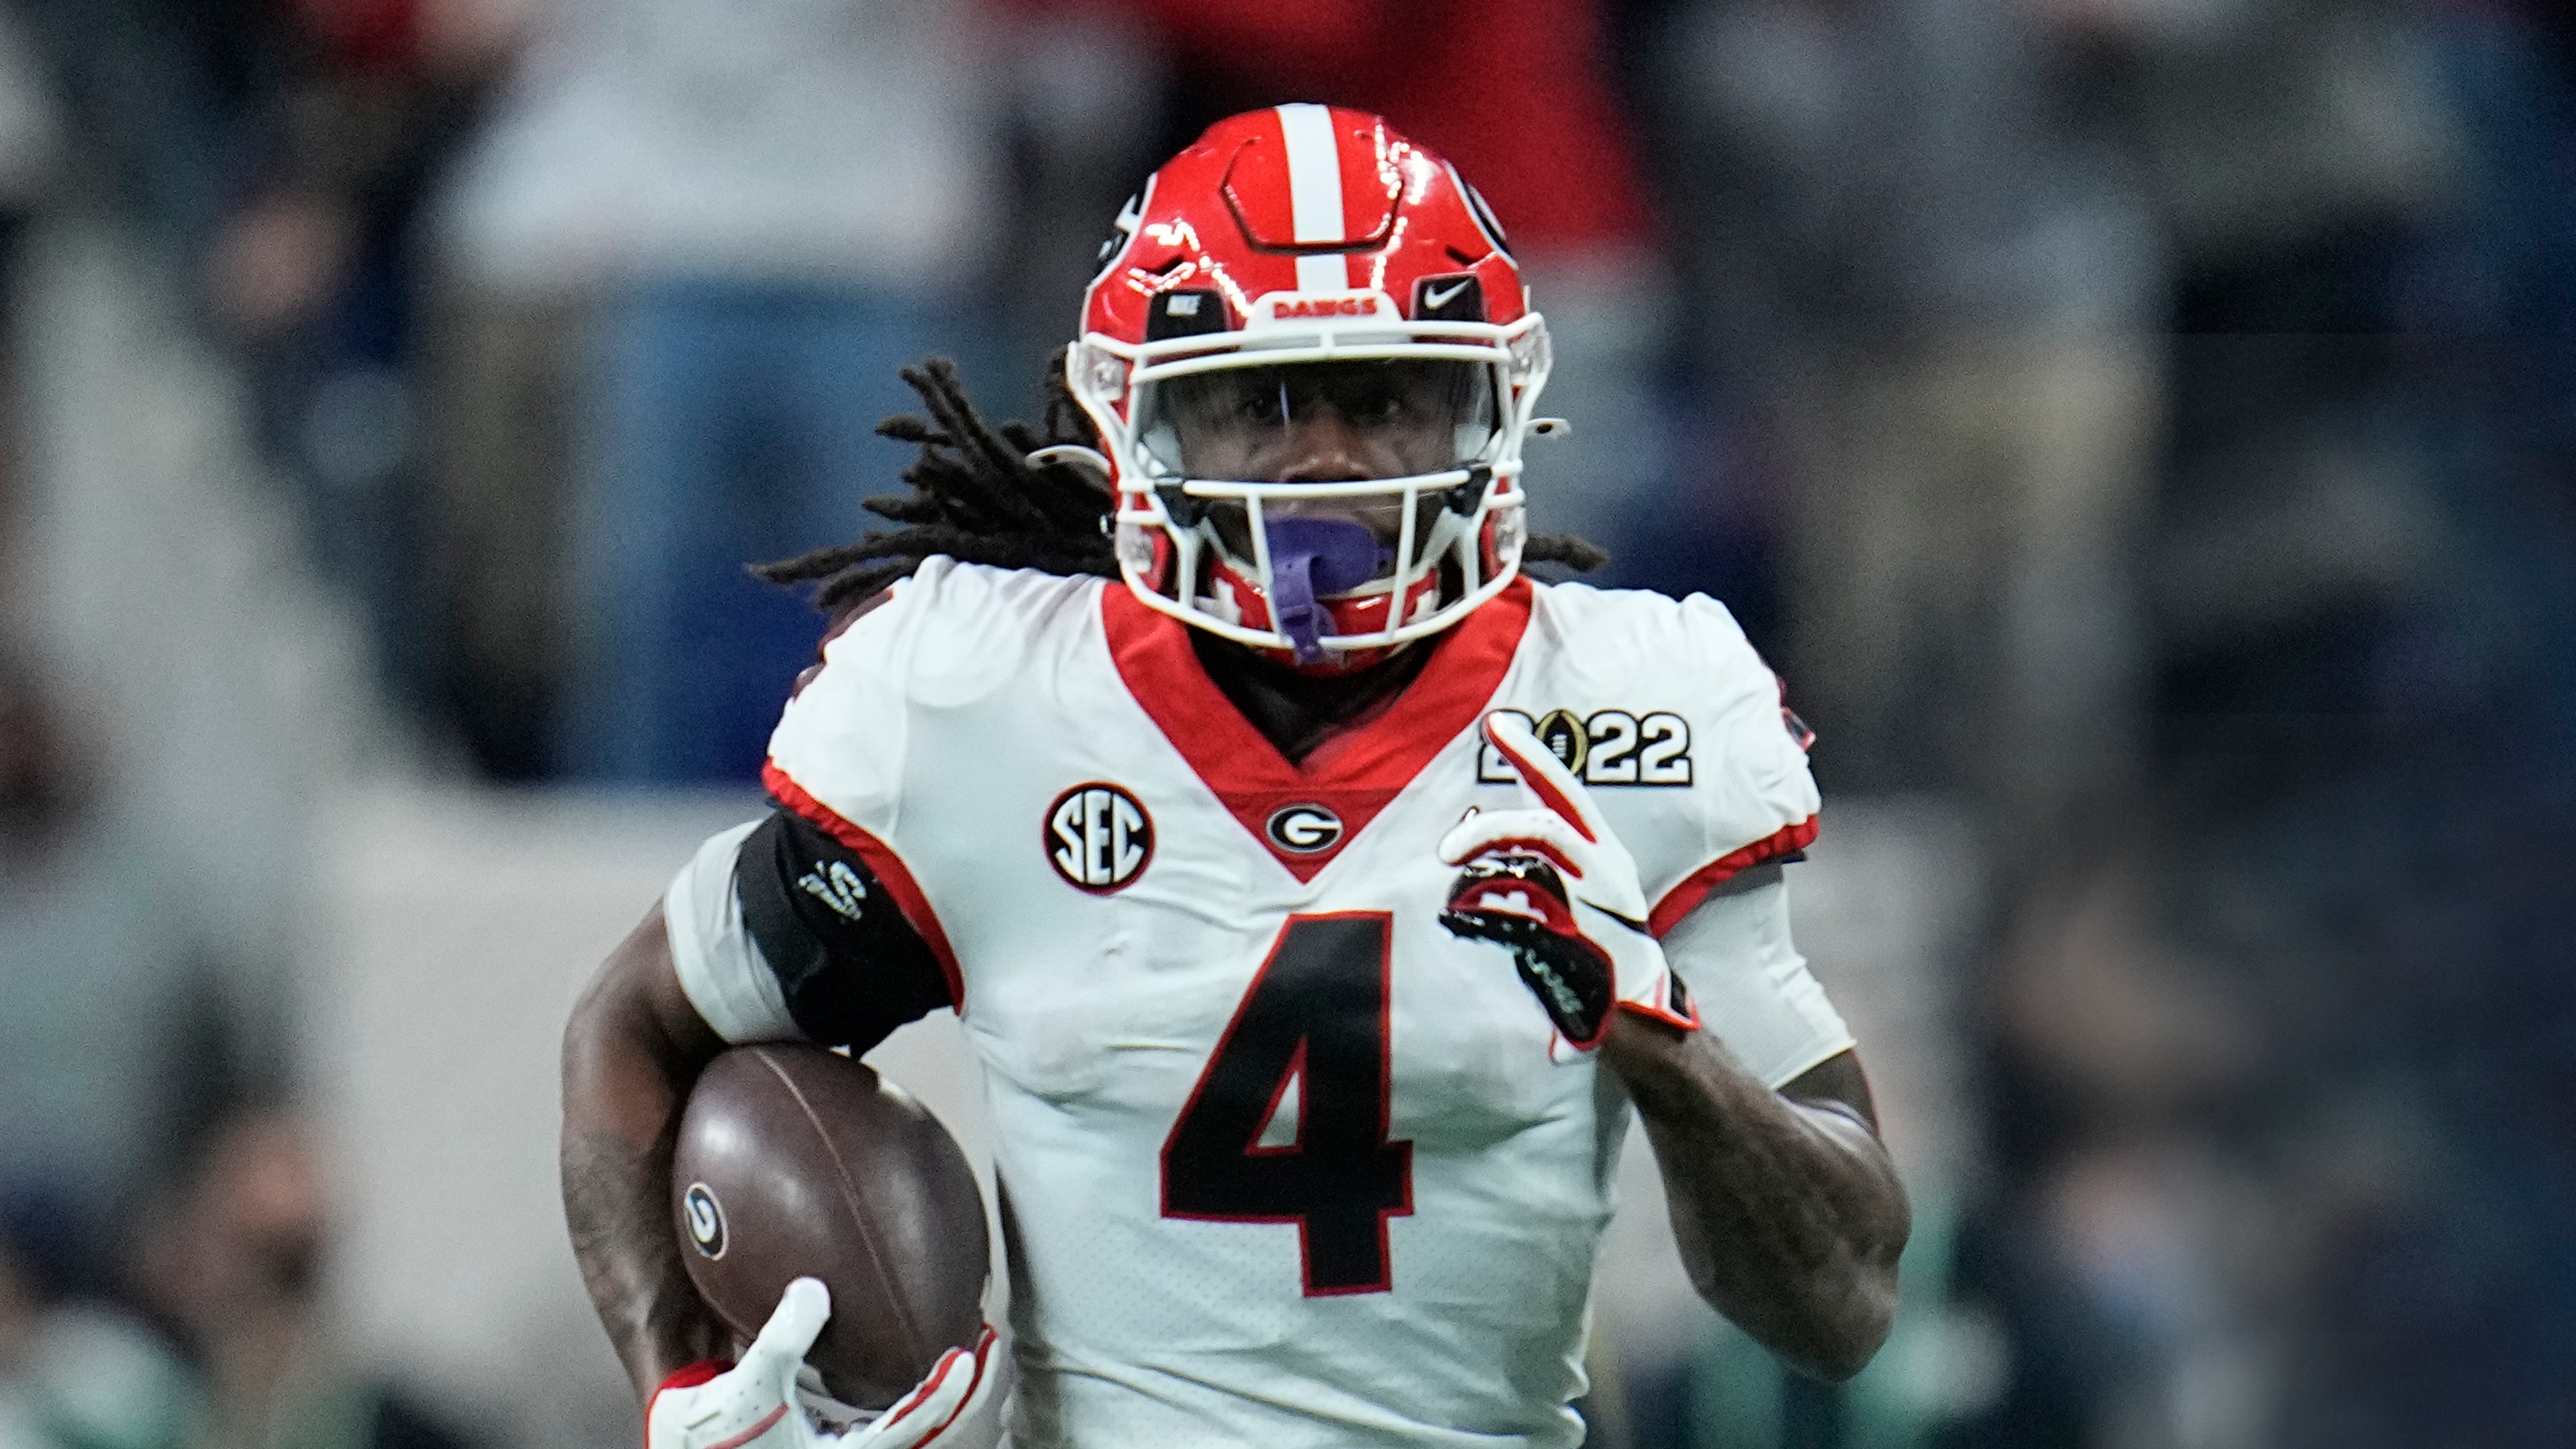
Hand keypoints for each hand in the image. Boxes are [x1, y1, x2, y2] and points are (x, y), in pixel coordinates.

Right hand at [646, 1279, 998, 1448]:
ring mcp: (844, 1447)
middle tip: (988, 1345)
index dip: (949, 1393)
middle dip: (964, 1391)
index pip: (916, 1426)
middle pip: (931, 1431)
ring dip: (942, 1391)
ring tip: (963, 1348)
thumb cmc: (711, 1433)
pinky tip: (902, 1351)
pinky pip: (885, 1413)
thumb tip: (816, 1291)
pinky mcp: (831, 1435)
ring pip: (913, 1425)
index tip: (971, 1352)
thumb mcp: (745, 1385)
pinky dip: (907, 1387)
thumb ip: (781, 1340)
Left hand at [1439, 712, 1696, 1049]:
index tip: (1495, 723)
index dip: (1530, 754)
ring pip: (1534, 873)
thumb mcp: (1576, 883)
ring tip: (1452, 874)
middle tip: (1446, 848)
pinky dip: (1491, 918)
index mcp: (1601, 848)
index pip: (1563, 789)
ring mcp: (1592, 907)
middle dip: (1493, 826)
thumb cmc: (1597, 937)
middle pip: (1546, 828)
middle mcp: (1602, 869)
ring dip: (1488, 868)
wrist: (1639, 1005)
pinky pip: (1525, 923)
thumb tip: (1469, 819)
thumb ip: (1530, 850)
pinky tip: (1465, 919)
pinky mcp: (1580, 945)